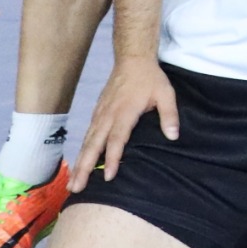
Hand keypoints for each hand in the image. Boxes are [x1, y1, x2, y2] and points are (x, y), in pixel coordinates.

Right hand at [72, 54, 177, 189]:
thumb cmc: (150, 78)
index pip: (117, 139)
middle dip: (84, 167)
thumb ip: (169, 116)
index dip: (113, 158)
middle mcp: (108, 115)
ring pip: (87, 142)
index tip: (108, 176)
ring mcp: (100, 114)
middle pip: (94, 145)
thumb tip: (173, 136)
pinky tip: (79, 164)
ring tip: (73, 183)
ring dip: (79, 163)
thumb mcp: (166, 94)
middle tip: (77, 188)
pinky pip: (88, 135)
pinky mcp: (97, 113)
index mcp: (124, 112)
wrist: (132, 59)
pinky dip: (82, 151)